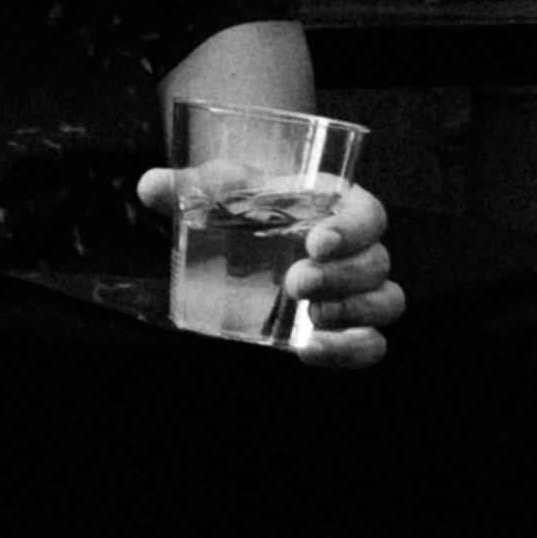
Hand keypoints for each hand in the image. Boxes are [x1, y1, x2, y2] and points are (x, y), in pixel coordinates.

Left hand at [136, 169, 405, 367]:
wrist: (254, 226)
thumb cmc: (249, 200)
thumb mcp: (221, 188)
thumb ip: (190, 186)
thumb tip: (150, 186)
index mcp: (343, 207)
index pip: (369, 217)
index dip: (352, 231)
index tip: (315, 243)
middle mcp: (360, 248)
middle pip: (377, 264)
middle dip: (340, 278)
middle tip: (294, 283)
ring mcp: (358, 290)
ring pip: (386, 303)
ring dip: (352, 314)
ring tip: (309, 318)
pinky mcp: (346, 325)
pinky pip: (371, 343)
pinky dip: (350, 351)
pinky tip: (312, 350)